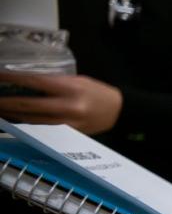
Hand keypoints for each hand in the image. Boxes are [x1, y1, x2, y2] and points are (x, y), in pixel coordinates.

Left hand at [0, 73, 122, 133]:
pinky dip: (25, 122)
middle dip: (5, 102)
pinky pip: (41, 128)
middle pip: (28, 105)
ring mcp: (66, 123)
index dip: (12, 79)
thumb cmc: (98, 92)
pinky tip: (14, 118)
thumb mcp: (78, 80)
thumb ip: (55, 82)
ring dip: (11, 114)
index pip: (34, 82)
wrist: (119, 112)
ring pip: (31, 119)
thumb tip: (28, 82)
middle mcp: (67, 107)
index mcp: (70, 88)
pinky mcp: (66, 134)